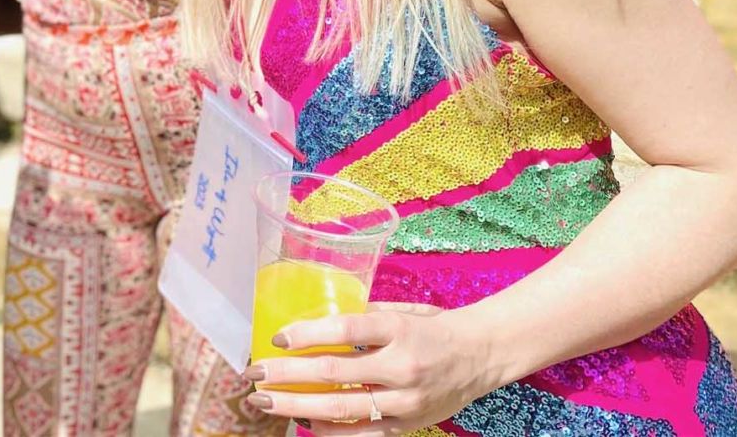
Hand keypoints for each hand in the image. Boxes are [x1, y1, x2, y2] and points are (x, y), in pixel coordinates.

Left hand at [243, 303, 499, 433]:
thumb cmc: (435, 328)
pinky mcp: (407, 424)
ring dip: (296, 406)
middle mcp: (401, 366)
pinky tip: (303, 423)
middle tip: (254, 374)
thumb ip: (363, 318)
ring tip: (265, 401)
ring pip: (341, 408)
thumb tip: (314, 324)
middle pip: (333, 373)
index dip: (307, 333)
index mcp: (399, 329)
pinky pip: (361, 432)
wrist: (482, 355)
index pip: (345, 328)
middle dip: (286, 375)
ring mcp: (405, 400)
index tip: (276, 337)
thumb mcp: (402, 312)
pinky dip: (328, 430)